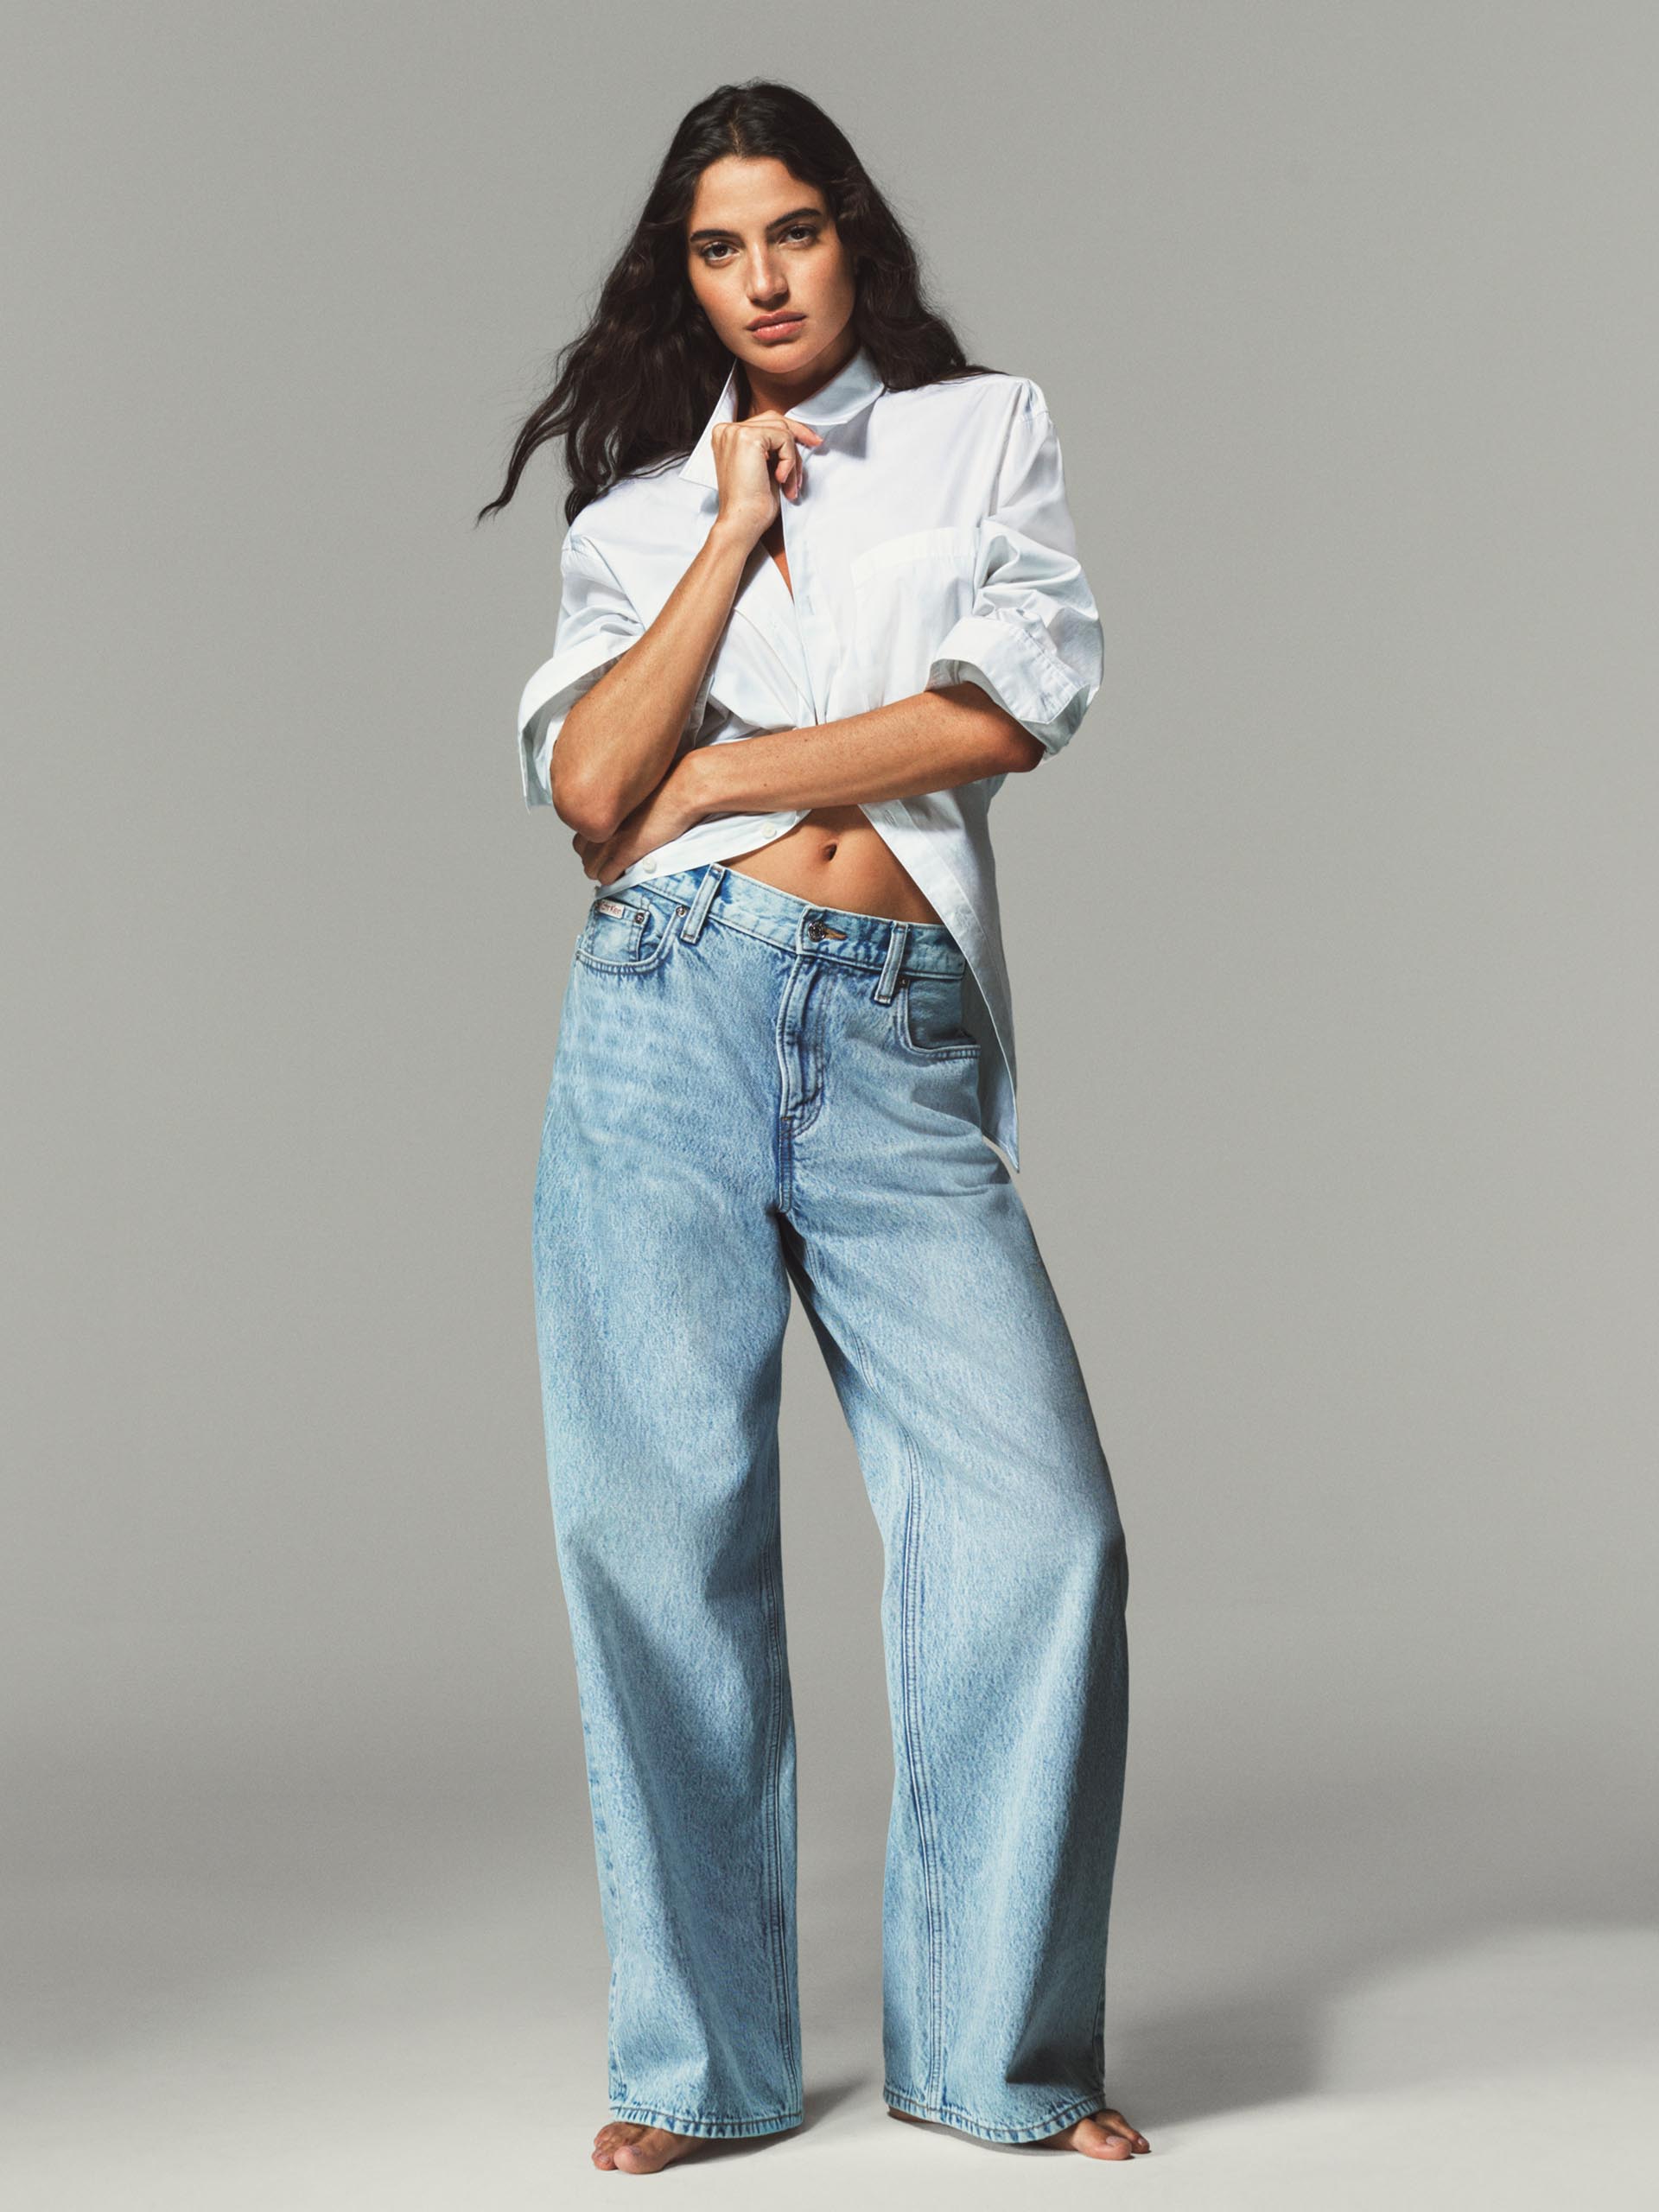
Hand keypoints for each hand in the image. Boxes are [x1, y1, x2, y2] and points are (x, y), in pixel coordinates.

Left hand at [571, 757, 707, 883]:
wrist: (681, 792)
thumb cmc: (667, 787)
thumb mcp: (636, 791)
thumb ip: (623, 805)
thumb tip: (626, 814)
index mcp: (602, 807)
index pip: (580, 835)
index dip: (591, 846)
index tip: (602, 849)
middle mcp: (601, 823)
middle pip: (583, 854)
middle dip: (594, 861)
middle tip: (609, 863)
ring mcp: (611, 839)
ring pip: (591, 868)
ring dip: (601, 872)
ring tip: (615, 872)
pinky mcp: (625, 852)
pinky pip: (606, 875)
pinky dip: (611, 879)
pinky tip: (620, 876)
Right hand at [712, 410, 822, 543]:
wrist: (742, 521)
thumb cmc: (751, 504)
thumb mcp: (764, 468)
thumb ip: (772, 449)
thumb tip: (797, 436)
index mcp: (727, 437)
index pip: (764, 423)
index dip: (789, 431)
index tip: (809, 440)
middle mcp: (727, 430)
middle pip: (774, 420)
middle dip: (797, 435)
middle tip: (815, 444)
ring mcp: (735, 432)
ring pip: (782, 431)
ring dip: (793, 459)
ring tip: (789, 484)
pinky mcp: (748, 438)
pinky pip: (784, 439)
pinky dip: (789, 460)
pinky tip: (780, 479)